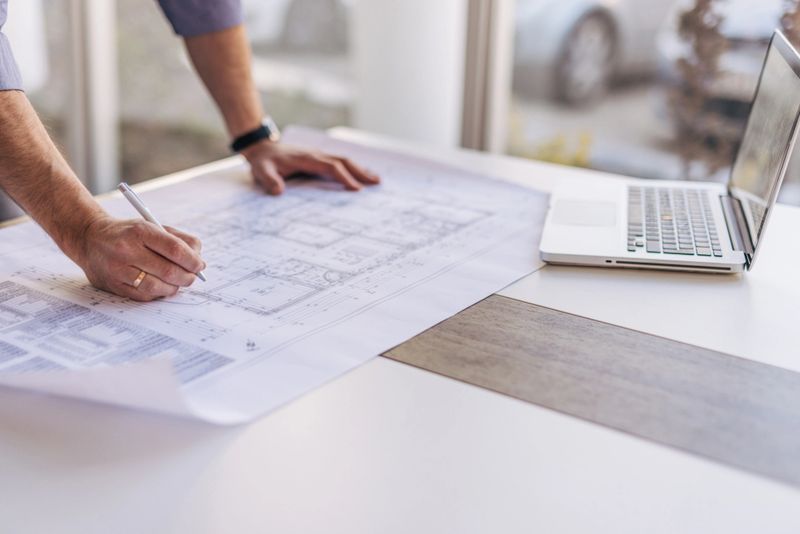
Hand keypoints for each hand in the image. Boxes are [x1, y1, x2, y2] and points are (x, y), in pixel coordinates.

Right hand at [73, 216, 205, 301]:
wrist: (88, 238)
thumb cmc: (128, 233)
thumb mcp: (152, 226)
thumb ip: (178, 239)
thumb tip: (198, 260)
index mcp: (140, 231)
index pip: (175, 249)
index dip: (192, 261)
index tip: (199, 265)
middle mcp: (127, 250)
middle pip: (168, 271)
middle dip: (187, 277)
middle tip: (192, 277)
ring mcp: (118, 269)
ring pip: (157, 287)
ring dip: (174, 288)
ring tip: (177, 283)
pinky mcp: (112, 285)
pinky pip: (143, 296)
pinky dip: (158, 294)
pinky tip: (161, 287)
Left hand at [241, 140, 380, 194]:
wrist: (262, 148)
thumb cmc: (264, 162)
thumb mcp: (262, 171)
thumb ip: (270, 181)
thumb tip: (278, 191)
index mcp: (306, 158)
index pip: (330, 167)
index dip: (344, 177)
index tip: (356, 188)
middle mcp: (316, 154)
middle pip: (343, 161)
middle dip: (360, 171)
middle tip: (376, 183)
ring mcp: (319, 155)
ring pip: (344, 160)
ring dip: (361, 169)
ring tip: (376, 180)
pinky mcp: (319, 159)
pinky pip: (340, 162)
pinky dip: (353, 168)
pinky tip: (362, 175)